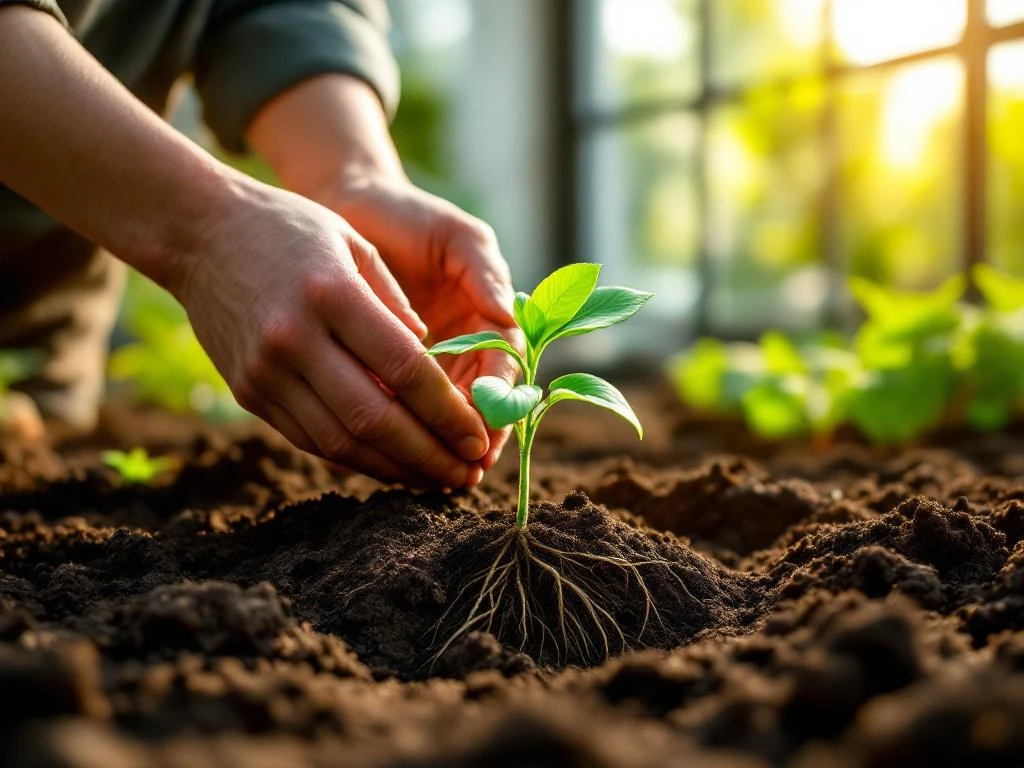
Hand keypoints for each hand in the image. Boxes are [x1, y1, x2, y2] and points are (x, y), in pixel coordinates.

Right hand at [170, 177, 489, 487]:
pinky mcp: (248, 392)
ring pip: (341, 443)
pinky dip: (356, 458)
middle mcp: (294, 339)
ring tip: (436, 479)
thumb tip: (432, 366)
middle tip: (467, 474)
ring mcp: (265, 371)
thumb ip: (396, 306)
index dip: (447, 412)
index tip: (478, 436)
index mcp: (330, 294)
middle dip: (430, 456)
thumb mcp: (355, 244)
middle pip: (375, 419)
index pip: (404, 369)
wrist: (198, 233)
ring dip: (396, 469)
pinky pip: (310, 439)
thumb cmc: (290, 229)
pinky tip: (391, 464)